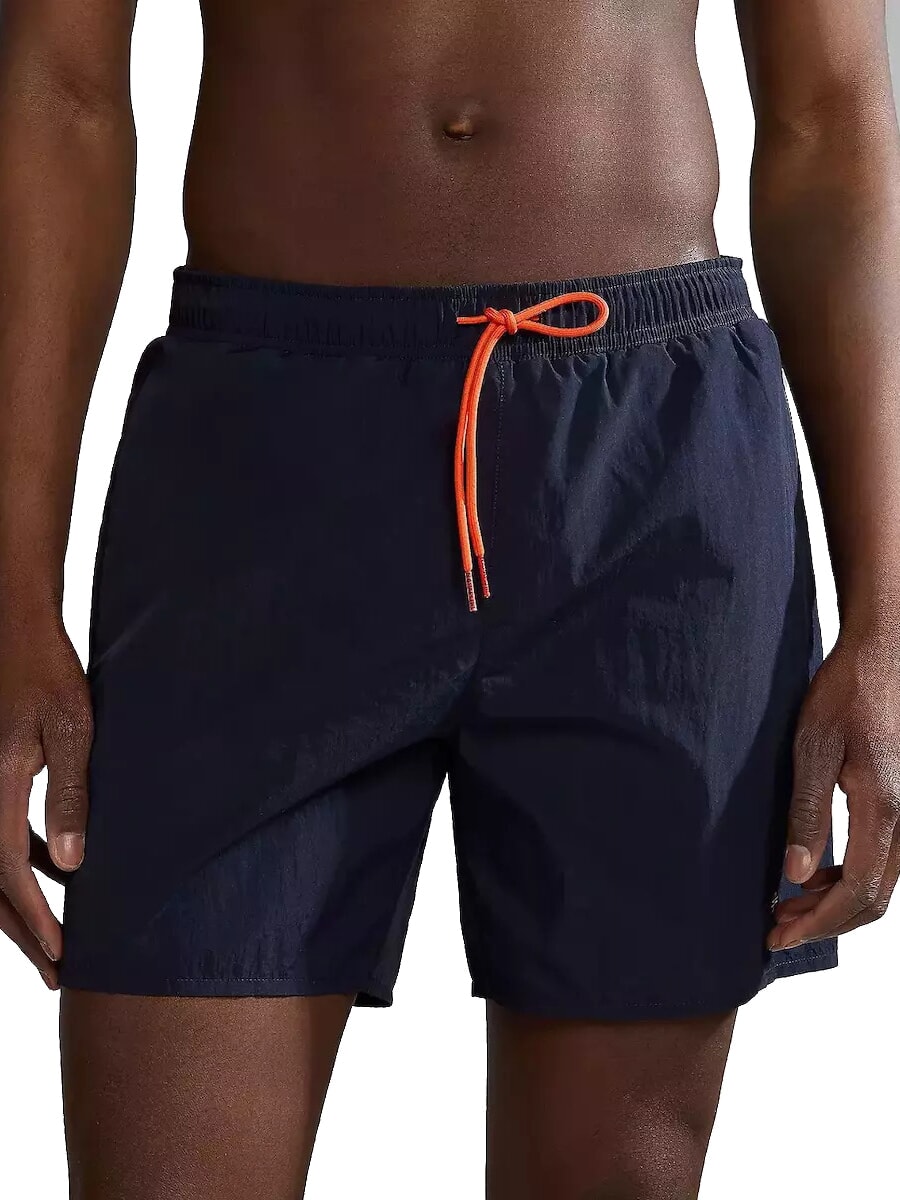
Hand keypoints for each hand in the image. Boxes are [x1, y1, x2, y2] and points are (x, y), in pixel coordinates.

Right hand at [0, 613, 91, 987]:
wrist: (16, 632)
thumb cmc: (51, 675)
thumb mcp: (73, 731)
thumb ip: (71, 797)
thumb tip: (72, 866)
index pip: (10, 873)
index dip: (36, 919)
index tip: (61, 956)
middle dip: (24, 931)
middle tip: (56, 974)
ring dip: (21, 905)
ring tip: (56, 940)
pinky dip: (23, 865)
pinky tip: (58, 874)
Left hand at [769, 629, 899, 950]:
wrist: (882, 660)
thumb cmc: (844, 696)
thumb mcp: (812, 749)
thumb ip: (807, 812)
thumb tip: (795, 874)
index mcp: (883, 810)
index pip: (857, 892)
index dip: (818, 923)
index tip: (780, 936)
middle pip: (873, 899)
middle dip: (824, 922)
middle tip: (776, 929)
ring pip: (878, 885)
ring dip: (834, 904)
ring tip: (786, 906)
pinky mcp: (898, 807)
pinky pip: (880, 863)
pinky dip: (846, 880)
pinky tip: (812, 875)